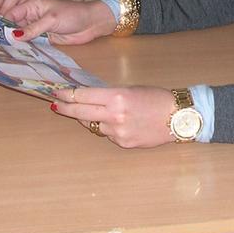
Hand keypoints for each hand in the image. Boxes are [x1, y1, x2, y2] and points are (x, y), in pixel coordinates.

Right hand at [6, 0, 115, 43]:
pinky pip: (30, 44)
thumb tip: (13, 35)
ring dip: (13, 43)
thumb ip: (33, 28)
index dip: (1, 22)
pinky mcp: (43, 39)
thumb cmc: (73, 15)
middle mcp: (32, 16)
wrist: (92, 23)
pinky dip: (24, 49)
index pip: (11, 12)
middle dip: (4, 34)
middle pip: (13, 25)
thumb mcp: (51, 19)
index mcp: (32, 5)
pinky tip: (15, 57)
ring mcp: (37, 29)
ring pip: (21, 36)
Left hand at [52, 86, 178, 147]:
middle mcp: (114, 116)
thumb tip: (88, 97)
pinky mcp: (123, 144)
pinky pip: (107, 134)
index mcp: (116, 97)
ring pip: (93, 125)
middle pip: (80, 112)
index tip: (57, 92)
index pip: (83, 96)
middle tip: (55, 105)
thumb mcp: (131, 89)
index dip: (67, 94)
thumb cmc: (156, 98)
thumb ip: (109, 94)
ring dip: (89, 119)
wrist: (178, 117)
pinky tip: (118, 123)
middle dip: (65, 108)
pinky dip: (107, 128)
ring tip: (94, 112)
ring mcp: (117, 132)